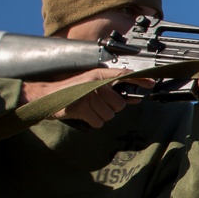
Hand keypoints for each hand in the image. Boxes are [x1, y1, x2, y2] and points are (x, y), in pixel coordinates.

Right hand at [21, 69, 155, 128]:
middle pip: (119, 104)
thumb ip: (115, 92)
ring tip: (88, 108)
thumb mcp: (93, 87)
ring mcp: (88, 95)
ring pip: (109, 115)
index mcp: (99, 75)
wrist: (47, 96)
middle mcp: (95, 83)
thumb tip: (136, 99)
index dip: (140, 80)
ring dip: (100, 115)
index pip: (123, 75)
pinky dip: (92, 121)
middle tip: (97, 104)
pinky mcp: (82, 108)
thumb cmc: (72, 92)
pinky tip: (83, 114)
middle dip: (110, 108)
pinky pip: (98, 122)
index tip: (152, 84)